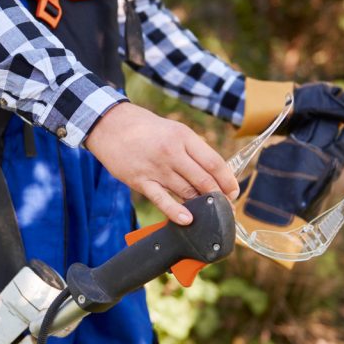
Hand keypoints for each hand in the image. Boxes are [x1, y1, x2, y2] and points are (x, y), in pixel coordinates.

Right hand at [85, 102, 238, 225]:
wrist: (109, 124)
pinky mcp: (140, 180)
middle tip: (225, 208)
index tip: (233, 192)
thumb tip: (211, 174)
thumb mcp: (173, 130)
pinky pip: (161, 199)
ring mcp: (156, 168)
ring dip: (200, 205)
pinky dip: (175, 211)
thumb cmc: (144, 128)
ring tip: (209, 214)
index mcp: (183, 137)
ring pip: (186, 191)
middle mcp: (172, 152)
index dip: (228, 181)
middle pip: (203, 180)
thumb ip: (191, 150)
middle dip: (218, 197)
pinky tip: (187, 219)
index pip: (214, 163)